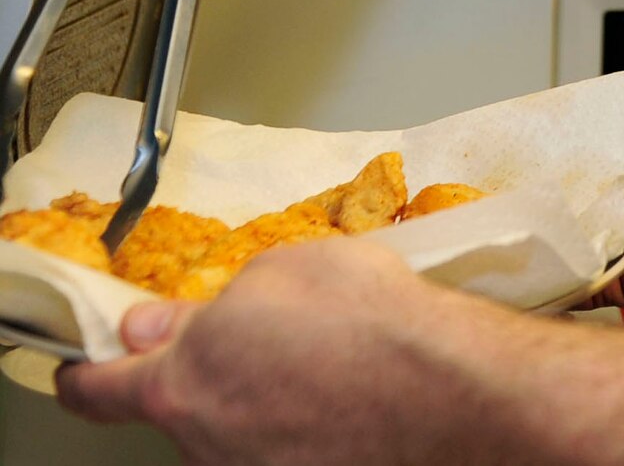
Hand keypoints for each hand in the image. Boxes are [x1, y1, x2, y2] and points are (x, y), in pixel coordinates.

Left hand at [56, 239, 490, 465]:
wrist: (446, 389)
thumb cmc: (366, 320)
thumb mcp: (282, 270)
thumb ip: (208, 305)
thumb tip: (161, 326)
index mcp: (181, 382)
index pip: (98, 389)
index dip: (86, 371)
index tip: (84, 365)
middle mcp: (202, 444)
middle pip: (182, 409)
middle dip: (211, 377)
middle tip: (265, 344)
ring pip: (236, 434)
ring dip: (263, 405)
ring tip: (327, 371)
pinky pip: (284, 450)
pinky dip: (304, 429)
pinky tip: (348, 403)